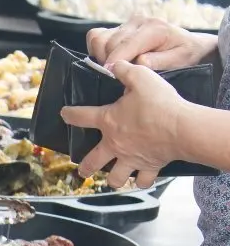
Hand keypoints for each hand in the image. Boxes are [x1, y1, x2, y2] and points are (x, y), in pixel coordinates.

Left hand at [60, 61, 189, 188]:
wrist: (182, 128)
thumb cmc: (160, 104)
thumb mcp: (141, 78)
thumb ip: (125, 70)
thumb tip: (116, 64)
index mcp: (109, 121)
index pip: (81, 116)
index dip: (70, 114)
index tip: (64, 114)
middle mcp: (115, 144)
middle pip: (92, 161)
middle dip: (85, 167)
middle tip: (83, 170)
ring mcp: (131, 158)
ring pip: (115, 177)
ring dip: (113, 178)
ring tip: (114, 177)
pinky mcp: (149, 166)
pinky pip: (142, 181)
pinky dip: (142, 181)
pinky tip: (141, 179)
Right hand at [87, 15, 218, 71]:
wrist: (189, 44)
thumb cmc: (185, 54)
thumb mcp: (180, 60)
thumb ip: (160, 61)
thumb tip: (139, 61)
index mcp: (154, 29)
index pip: (125, 44)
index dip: (114, 61)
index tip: (111, 75)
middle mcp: (138, 22)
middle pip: (108, 42)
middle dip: (108, 61)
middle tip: (116, 77)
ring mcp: (127, 24)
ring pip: (98, 38)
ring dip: (100, 56)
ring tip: (113, 68)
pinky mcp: (119, 28)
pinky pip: (96, 36)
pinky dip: (97, 50)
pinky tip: (109, 60)